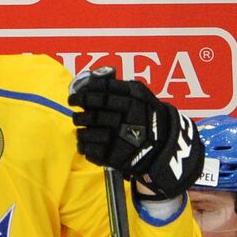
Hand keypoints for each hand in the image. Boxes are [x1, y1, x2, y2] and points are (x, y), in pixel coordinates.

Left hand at [69, 69, 203, 198]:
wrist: (163, 147)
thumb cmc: (149, 117)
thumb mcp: (143, 95)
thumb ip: (122, 86)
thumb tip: (94, 79)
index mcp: (132, 102)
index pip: (102, 93)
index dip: (85, 93)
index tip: (76, 95)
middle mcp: (124, 120)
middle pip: (92, 114)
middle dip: (79, 111)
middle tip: (74, 107)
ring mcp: (118, 140)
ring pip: (87, 133)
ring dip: (80, 128)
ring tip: (80, 126)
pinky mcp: (113, 157)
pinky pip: (89, 150)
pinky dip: (83, 145)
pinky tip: (85, 141)